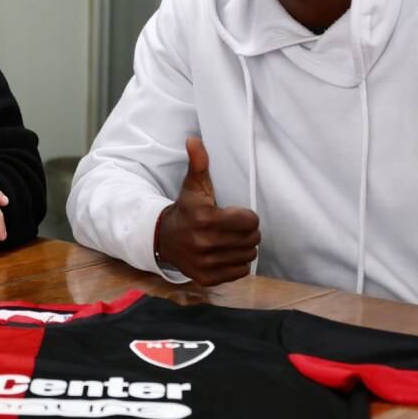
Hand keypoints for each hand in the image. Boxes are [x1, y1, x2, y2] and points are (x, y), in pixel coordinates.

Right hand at [156, 137, 260, 286]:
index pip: (250, 221)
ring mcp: (206, 263)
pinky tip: (225, 254)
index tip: (235, 214)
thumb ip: (199, 162)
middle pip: (252, 239)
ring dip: (243, 248)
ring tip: (230, 240)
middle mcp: (205, 242)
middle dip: (247, 232)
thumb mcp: (193, 185)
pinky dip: (237, 264)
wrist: (165, 239)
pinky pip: (240, 272)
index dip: (246, 216)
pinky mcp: (207, 278)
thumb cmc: (187, 209)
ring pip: (248, 256)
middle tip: (234, 228)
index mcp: (205, 217)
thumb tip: (193, 140)